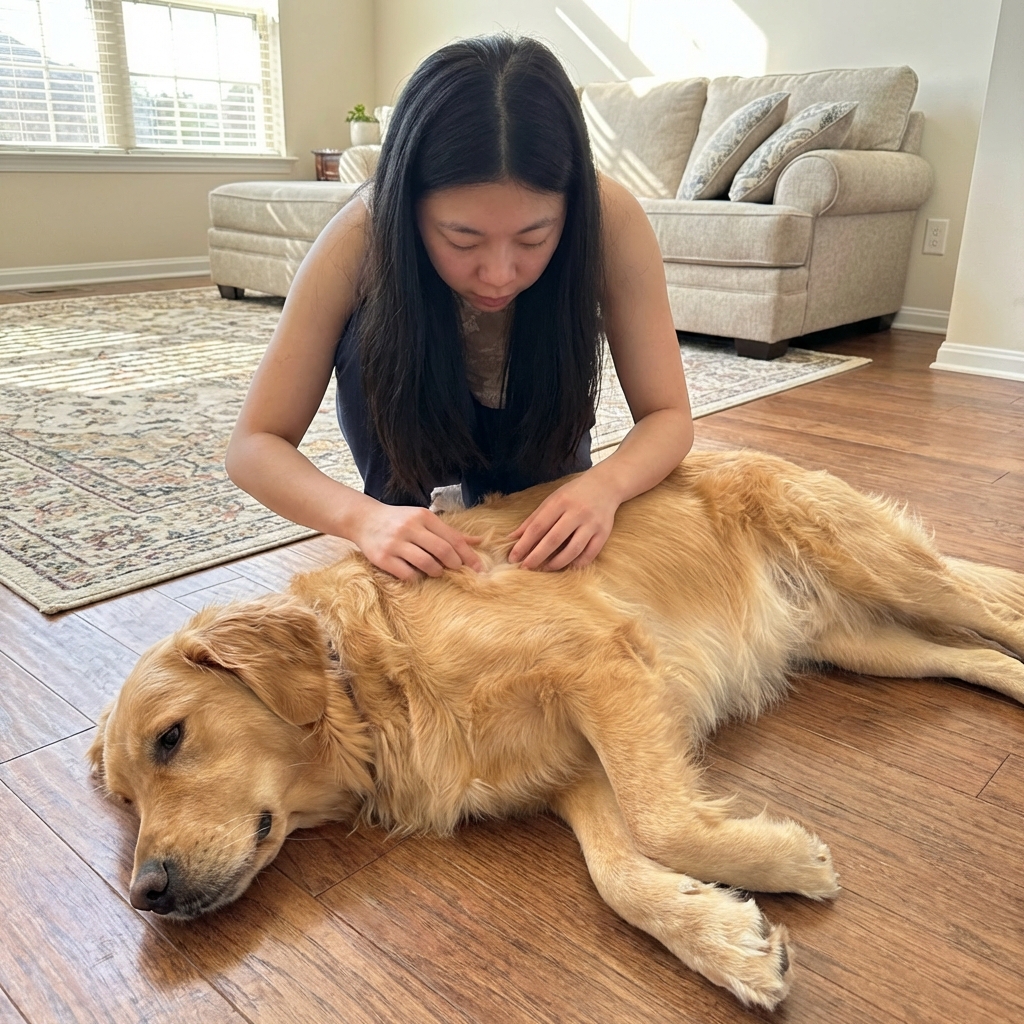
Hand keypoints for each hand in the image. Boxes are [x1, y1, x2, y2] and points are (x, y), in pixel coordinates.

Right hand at [352, 503, 482, 580]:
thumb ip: (450, 532)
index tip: (479, 568)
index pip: (453, 538)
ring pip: (426, 563)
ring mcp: (395, 543)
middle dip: (454, 564)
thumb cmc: (400, 521)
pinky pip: (407, 574)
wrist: (364, 519)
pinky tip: (416, 574)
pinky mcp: (383, 557)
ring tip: (436, 571)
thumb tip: (479, 541)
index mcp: (424, 516)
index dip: (469, 555)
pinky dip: (416, 577)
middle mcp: (410, 527)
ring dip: (436, 571)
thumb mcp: (424, 520)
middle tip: (456, 569)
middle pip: (443, 550)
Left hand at [508, 473, 619, 570]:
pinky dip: (577, 563)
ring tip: (544, 569)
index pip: (538, 527)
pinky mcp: (604, 532)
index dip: (524, 544)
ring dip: (556, 563)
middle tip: (525, 568)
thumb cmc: (573, 494)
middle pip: (554, 540)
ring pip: (573, 549)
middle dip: (537, 556)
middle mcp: (577, 512)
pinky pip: (590, 554)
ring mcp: (592, 523)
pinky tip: (566, 567)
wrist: (605, 485)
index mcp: (560, 502)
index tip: (513, 557)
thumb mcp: (552, 500)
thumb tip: (512, 537)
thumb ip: (533, 519)